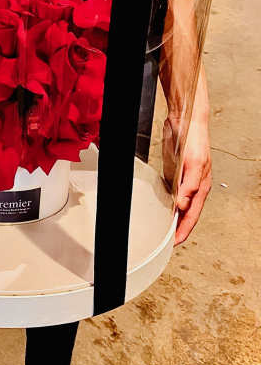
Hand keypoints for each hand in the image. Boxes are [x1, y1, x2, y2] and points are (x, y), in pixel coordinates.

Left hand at [174, 119, 211, 244]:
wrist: (186, 121)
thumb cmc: (194, 140)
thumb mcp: (193, 164)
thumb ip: (189, 185)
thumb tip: (182, 205)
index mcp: (201, 186)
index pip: (192, 215)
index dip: (184, 230)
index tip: (175, 242)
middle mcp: (195, 186)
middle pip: (187, 213)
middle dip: (180, 228)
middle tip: (168, 242)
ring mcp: (186, 180)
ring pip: (181, 205)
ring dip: (175, 218)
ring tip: (165, 230)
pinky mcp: (177, 173)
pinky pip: (174, 194)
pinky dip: (169, 204)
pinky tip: (163, 208)